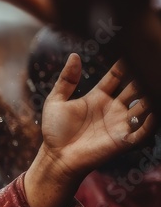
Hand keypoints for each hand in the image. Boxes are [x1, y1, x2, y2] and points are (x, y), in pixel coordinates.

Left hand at [39, 54, 153, 178]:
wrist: (56, 158)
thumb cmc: (55, 132)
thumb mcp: (56, 102)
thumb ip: (66, 80)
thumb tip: (74, 55)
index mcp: (99, 96)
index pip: (118, 75)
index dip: (125, 63)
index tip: (130, 47)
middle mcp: (114, 107)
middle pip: (135, 86)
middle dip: (142, 75)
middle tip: (148, 61)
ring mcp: (120, 123)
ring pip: (144, 104)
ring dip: (149, 94)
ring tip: (152, 81)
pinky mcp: (124, 139)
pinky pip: (146, 129)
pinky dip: (152, 120)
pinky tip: (153, 110)